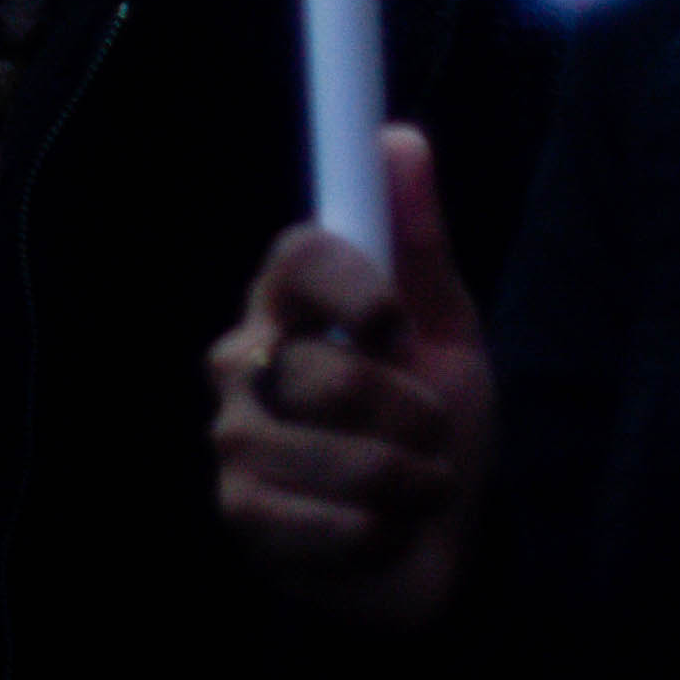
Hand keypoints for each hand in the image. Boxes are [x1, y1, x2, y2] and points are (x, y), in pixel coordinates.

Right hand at [210, 124, 489, 624]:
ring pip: (340, 455)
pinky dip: (383, 534)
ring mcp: (236, 437)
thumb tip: (400, 138)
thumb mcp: (444, 333)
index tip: (397, 325)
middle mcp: (244, 358)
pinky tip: (380, 530)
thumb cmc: (435, 425)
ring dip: (409, 482)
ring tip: (413, 486)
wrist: (436, 542)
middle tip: (428, 432)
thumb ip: (418, 244)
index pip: (301, 256)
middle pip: (328, 372)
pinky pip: (332, 521)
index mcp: (290, 300)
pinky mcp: (242, 512)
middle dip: (411, 415)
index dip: (355, 288)